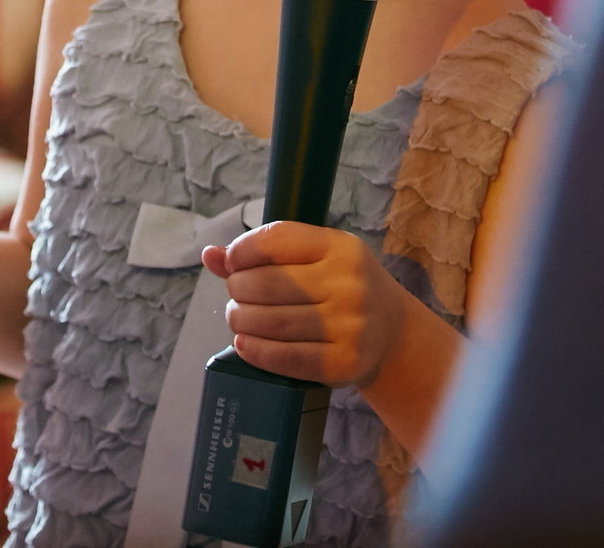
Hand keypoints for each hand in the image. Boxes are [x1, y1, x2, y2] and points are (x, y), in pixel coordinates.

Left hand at [205, 221, 405, 389]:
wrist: (393, 334)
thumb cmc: (344, 288)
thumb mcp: (318, 258)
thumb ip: (265, 254)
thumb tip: (210, 255)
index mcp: (341, 247)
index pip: (275, 240)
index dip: (241, 251)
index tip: (232, 263)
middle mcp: (348, 283)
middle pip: (267, 284)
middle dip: (237, 289)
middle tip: (236, 296)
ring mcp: (349, 325)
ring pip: (271, 322)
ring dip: (241, 321)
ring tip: (238, 319)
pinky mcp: (344, 362)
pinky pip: (285, 357)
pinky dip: (255, 351)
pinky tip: (245, 345)